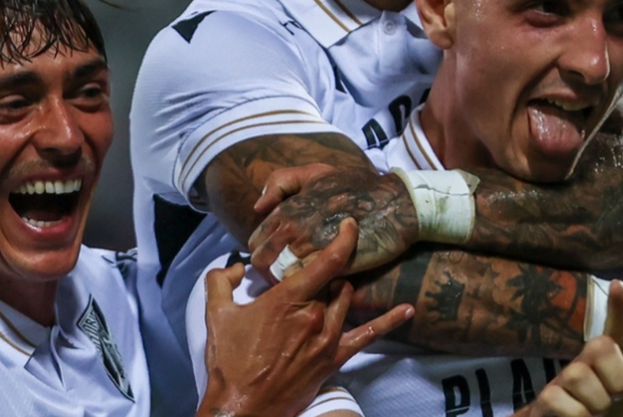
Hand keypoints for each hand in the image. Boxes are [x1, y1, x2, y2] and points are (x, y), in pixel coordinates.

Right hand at [199, 218, 413, 416]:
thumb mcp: (216, 315)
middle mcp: (314, 316)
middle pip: (335, 280)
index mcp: (288, 300)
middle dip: (329, 270)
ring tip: (338, 280)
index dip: (344, 239)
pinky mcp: (334, 359)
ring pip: (348, 300)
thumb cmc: (230, 363)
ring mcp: (327, 338)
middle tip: (320, 265)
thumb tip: (234, 266)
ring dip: (344, 288)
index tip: (351, 224)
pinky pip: (368, 335)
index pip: (326, 262)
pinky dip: (389, 321)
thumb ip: (220, 281)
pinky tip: (407, 310)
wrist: (243, 408)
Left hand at [249, 165, 418, 278]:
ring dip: (284, 282)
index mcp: (286, 209)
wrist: (393, 204)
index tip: (275, 257)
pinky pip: (304, 283)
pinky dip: (305, 286)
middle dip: (268, 270)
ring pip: (278, 276)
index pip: (256, 241)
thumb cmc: (356, 185)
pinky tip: (315, 284)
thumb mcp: (315, 172)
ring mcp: (310, 248)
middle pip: (262, 263)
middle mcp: (292, 229)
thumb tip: (259, 206)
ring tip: (297, 283)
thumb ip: (281, 182)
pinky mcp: (329, 266)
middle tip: (283, 275)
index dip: (263, 251)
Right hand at [519, 280, 622, 416]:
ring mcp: (563, 379)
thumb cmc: (611, 410)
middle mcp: (584, 361)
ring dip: (597, 405)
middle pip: (601, 347)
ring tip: (592, 412)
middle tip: (612, 397)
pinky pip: (569, 405)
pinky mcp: (547, 400)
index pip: (616, 328)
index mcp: (609, 357)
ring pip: (585, 380)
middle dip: (614, 379)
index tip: (618, 283)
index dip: (618, 307)